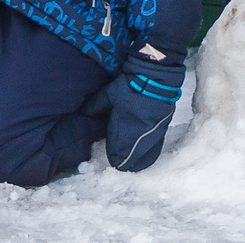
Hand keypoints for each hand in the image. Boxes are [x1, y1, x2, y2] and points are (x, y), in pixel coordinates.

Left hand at [104, 54, 183, 170]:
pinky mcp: (161, 133)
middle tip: (117, 162)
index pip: (116, 154)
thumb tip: (82, 114)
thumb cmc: (129, 86)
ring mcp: (151, 137)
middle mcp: (137, 137)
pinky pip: (154, 152)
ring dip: (135, 162)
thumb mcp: (108, 95)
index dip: (112, 158)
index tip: (110, 159)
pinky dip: (147, 158)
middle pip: (129, 161)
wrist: (155, 80)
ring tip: (129, 165)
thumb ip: (94, 106)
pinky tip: (143, 161)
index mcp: (123, 130)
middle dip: (123, 163)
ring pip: (142, 159)